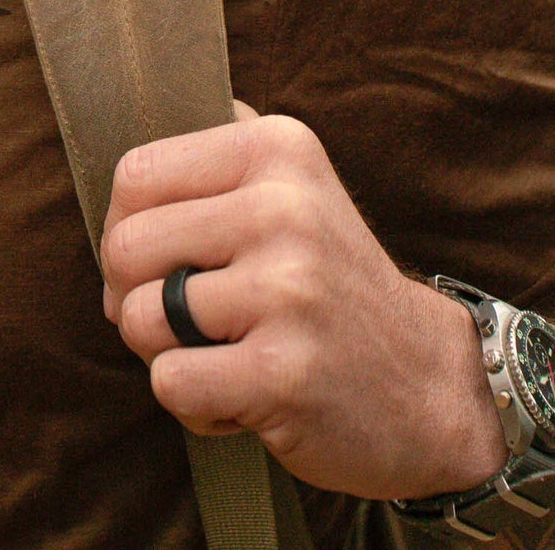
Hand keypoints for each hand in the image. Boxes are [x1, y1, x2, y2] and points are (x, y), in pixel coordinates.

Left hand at [99, 108, 509, 499]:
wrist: (432, 386)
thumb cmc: (327, 285)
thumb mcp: (290, 186)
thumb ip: (212, 157)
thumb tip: (122, 150)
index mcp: (277, 149)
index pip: (135, 175)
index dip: (124, 227)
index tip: (160, 261)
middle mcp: (286, 209)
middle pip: (125, 248)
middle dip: (132, 295)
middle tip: (181, 319)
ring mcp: (288, 290)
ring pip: (139, 319)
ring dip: (163, 353)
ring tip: (223, 353)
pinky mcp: (285, 371)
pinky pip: (172, 383)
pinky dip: (194, 406)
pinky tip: (243, 397)